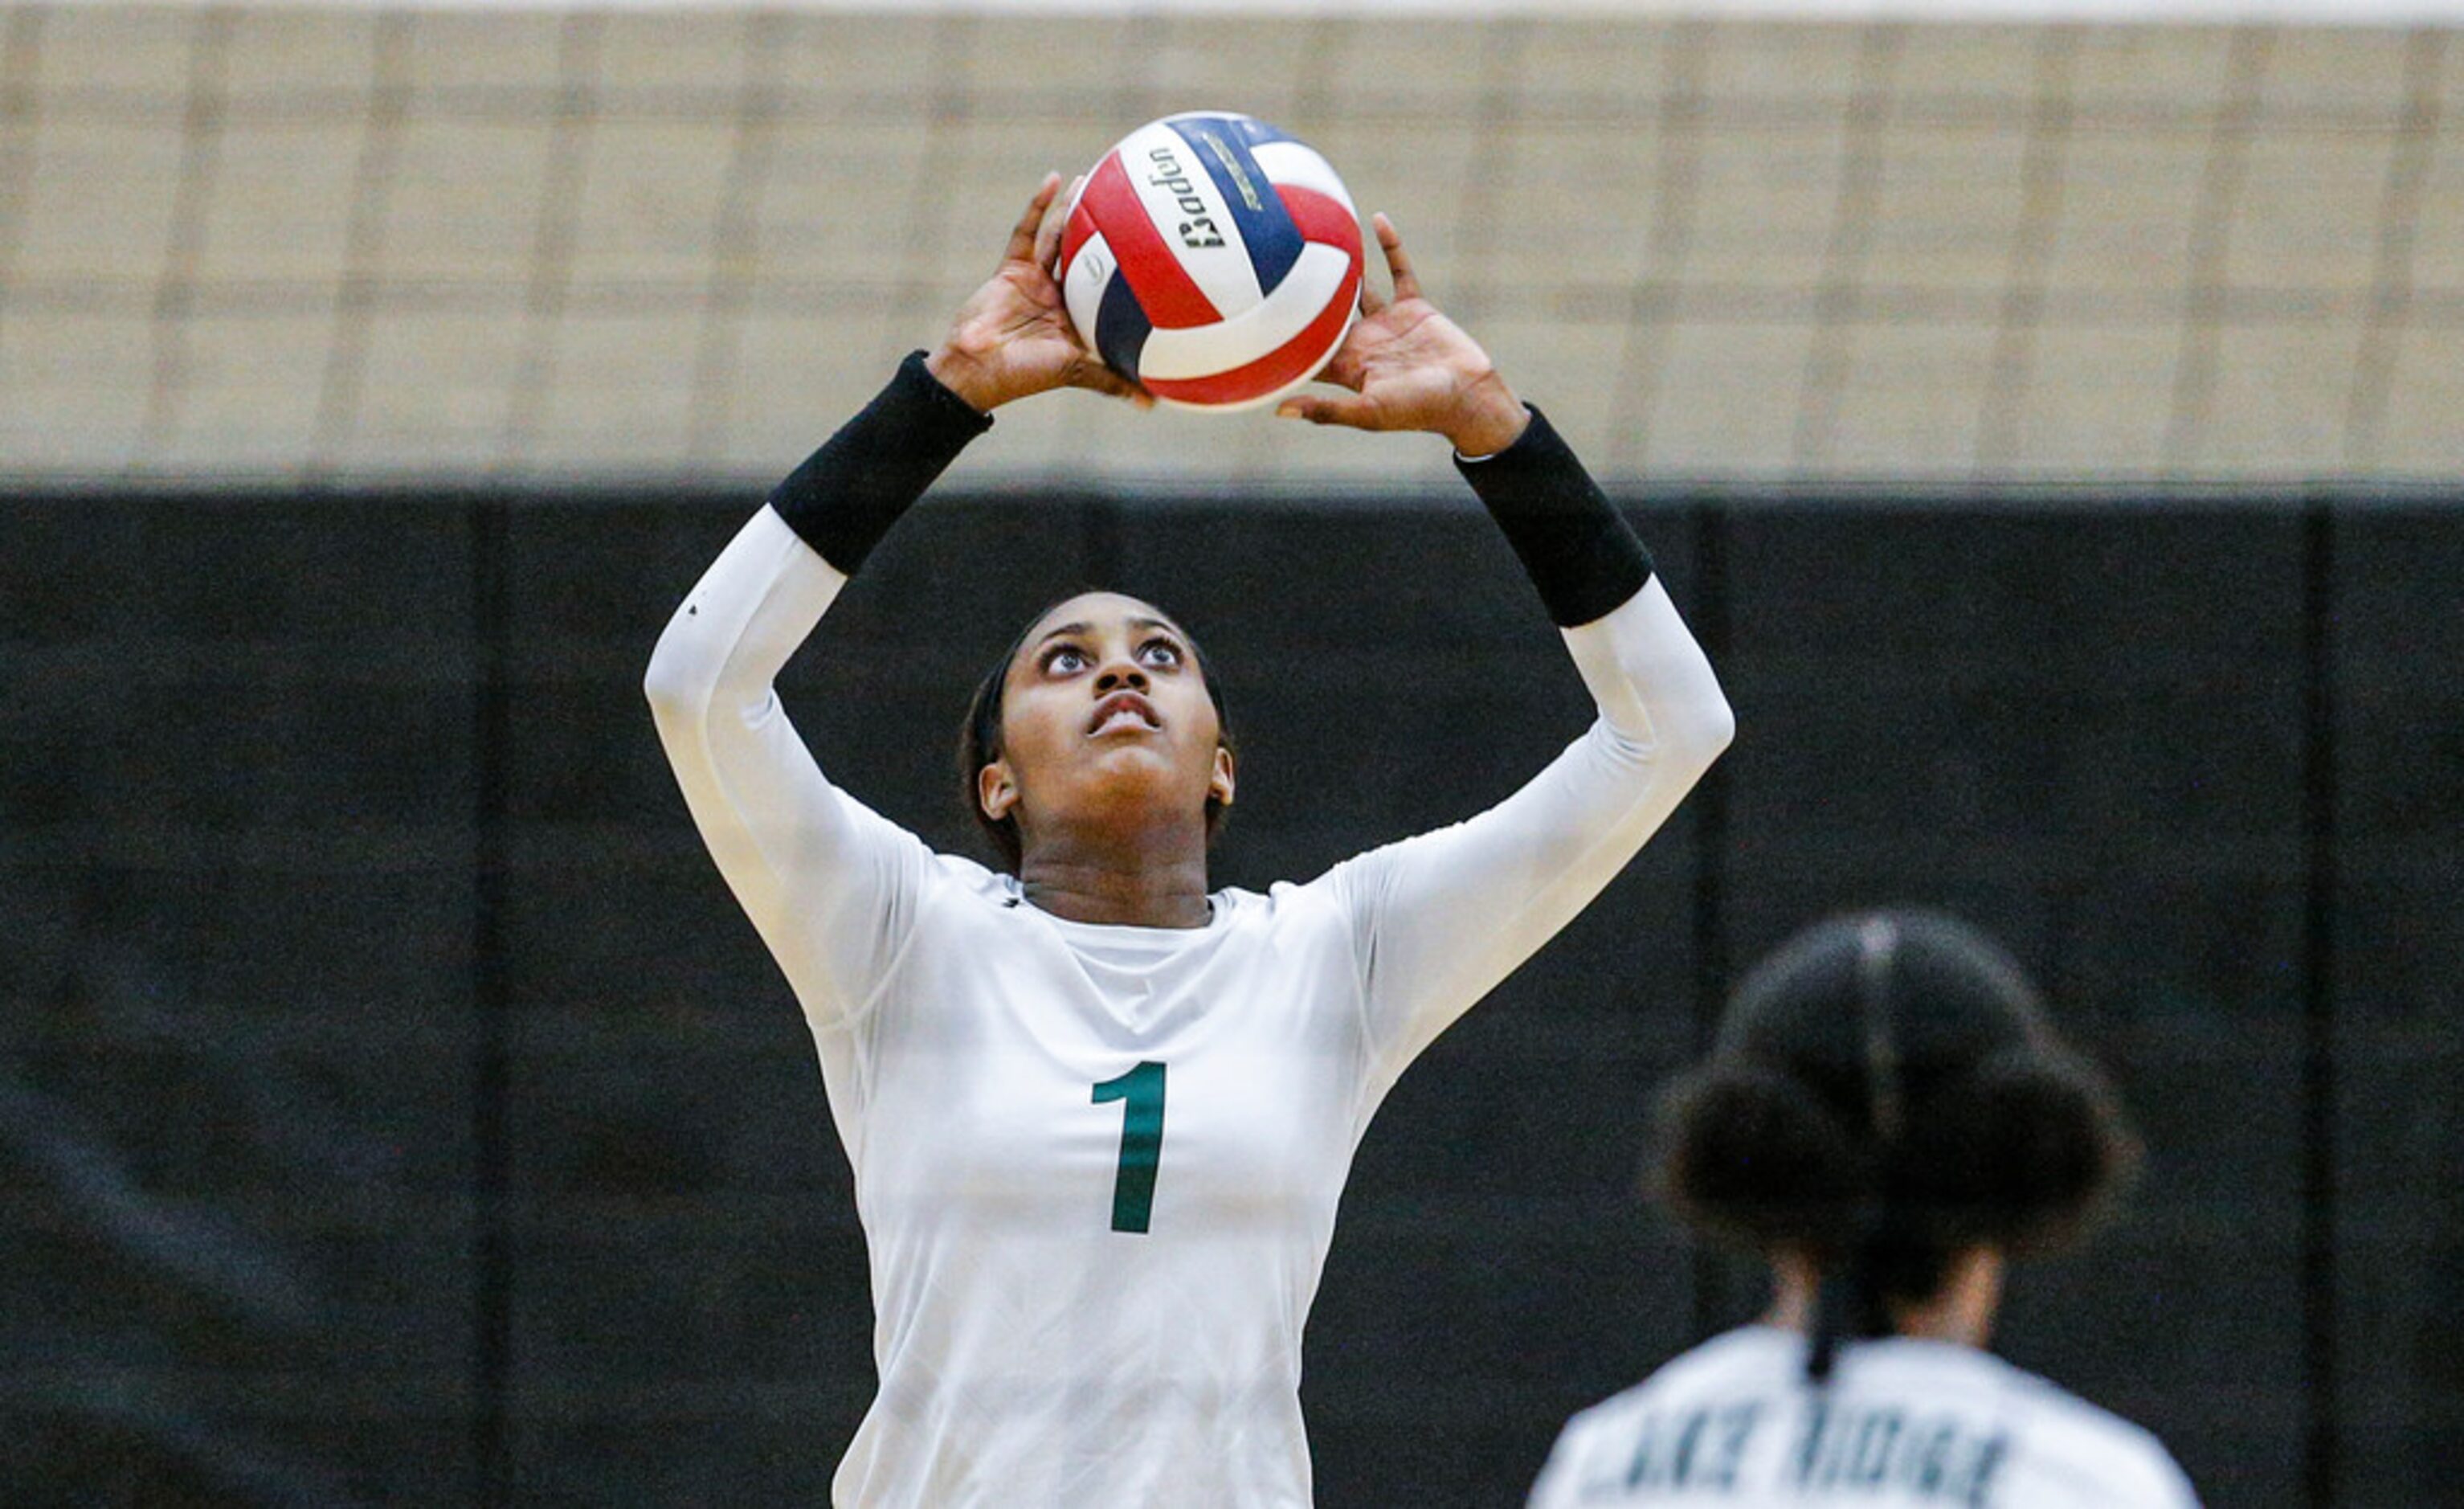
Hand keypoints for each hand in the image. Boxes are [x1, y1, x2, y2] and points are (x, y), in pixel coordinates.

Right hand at [925, 174, 1149, 412]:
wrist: (976, 368)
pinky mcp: (1012, 268)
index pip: (1110, 287)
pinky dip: (1039, 206)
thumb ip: (1112, 380)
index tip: (1156, 245)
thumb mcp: (1076, 371)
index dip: (1129, 267)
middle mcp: (1061, 297)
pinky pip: (1027, 231)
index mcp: (1080, 319)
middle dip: (1105, 229)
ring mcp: (1036, 280)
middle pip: (1088, 255)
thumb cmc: (1025, 374)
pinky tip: (1055, 179)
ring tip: (1095, 179)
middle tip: (1130, 199)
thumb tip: (1153, 403)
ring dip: (1075, 209)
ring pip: (1060, 237)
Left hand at [1274, 214, 1527, 456]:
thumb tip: (1279, 410)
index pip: (1306, 349)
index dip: (1282, 334)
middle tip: (1275, 262)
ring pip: (1358, 288)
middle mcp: (1363, 342)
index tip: (1254, 312)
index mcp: (1347, 366)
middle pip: (1326, 313)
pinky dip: (1390, 246)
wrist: (1467, 397)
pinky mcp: (1414, 307)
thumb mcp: (1368, 413)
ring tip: (1318, 236)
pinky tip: (1376, 219)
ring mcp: (1388, 322)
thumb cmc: (1417, 410)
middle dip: (1305, 295)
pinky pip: (1399, 270)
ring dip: (1342, 266)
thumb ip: (1327, 409)